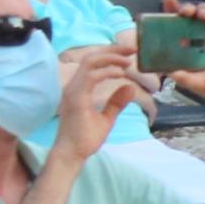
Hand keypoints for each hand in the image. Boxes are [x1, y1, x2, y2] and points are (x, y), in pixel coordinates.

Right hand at [50, 42, 143, 167]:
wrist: (72, 154)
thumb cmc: (85, 138)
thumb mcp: (106, 117)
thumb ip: (116, 102)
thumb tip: (129, 87)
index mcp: (79, 88)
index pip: (93, 63)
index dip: (110, 54)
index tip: (129, 53)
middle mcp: (74, 86)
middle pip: (91, 58)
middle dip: (112, 50)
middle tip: (132, 49)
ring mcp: (73, 91)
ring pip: (90, 63)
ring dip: (111, 58)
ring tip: (129, 60)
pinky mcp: (76, 98)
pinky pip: (91, 77)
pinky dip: (107, 71)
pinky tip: (120, 73)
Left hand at [170, 4, 204, 119]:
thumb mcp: (195, 84)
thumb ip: (184, 78)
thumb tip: (171, 73)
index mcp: (187, 45)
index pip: (176, 25)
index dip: (171, 13)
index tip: (167, 3)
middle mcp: (199, 36)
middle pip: (190, 17)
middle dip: (185, 9)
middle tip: (184, 11)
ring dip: (200, 9)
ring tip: (199, 13)